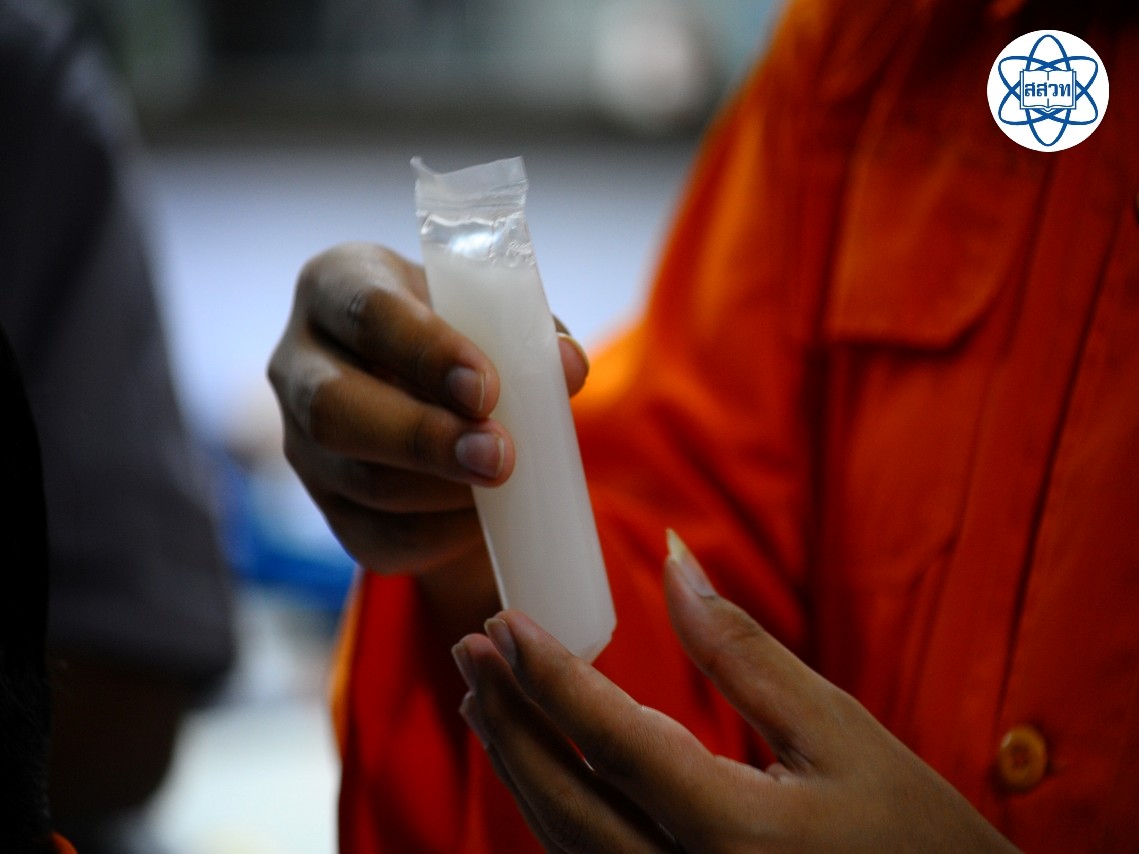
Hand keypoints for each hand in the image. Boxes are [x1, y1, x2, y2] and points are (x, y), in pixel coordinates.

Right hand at [268, 244, 589, 623]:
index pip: (366, 312)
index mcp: (336, 286)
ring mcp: (301, 443)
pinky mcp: (328, 509)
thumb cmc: (465, 340)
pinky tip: (484, 516)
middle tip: (498, 454)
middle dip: (423, 436)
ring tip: (504, 479)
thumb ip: (530, 336)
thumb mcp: (492, 318)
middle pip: (335, 409)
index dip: (425, 351)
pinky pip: (377, 536)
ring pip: (359, 481)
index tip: (485, 388)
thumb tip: (567, 366)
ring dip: (441, 489)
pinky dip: (441, 533)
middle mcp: (300, 363)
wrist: (439, 400)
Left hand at [451, 531, 1017, 852]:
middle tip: (471, 648)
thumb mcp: (838, 729)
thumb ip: (742, 648)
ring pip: (567, 844)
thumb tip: (673, 556)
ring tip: (486, 695)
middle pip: (567, 803)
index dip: (551, 678)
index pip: (617, 744)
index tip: (504, 620)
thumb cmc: (912, 831)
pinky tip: (538, 761)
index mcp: (737, 835)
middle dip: (510, 722)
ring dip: (520, 764)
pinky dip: (554, 808)